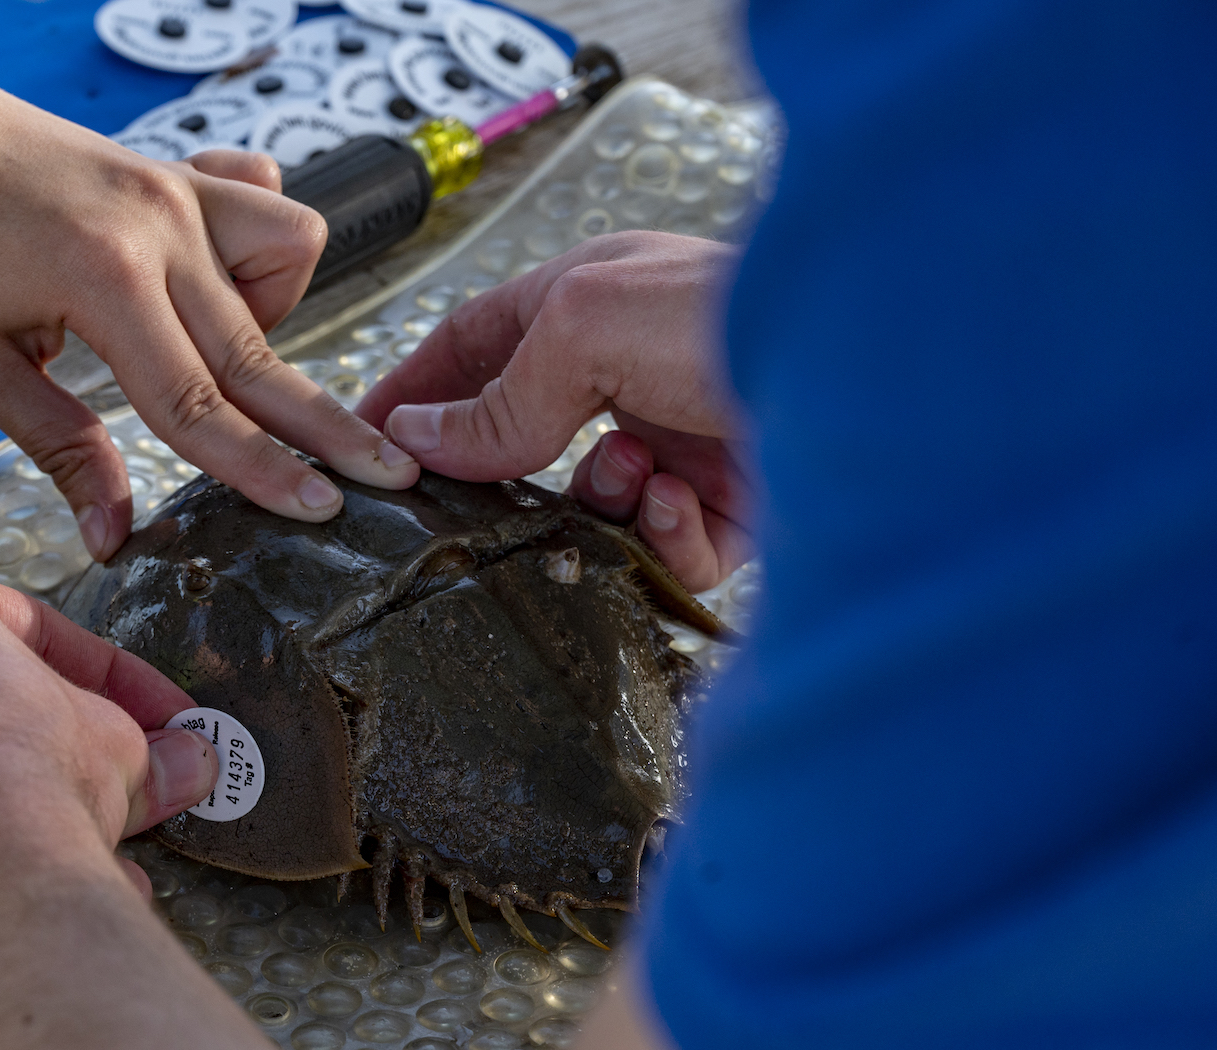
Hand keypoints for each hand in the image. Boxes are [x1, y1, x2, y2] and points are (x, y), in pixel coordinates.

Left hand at [0, 40, 417, 560]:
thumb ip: (59, 447)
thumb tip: (116, 536)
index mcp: (104, 278)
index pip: (199, 403)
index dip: (263, 470)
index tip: (323, 512)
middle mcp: (159, 226)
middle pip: (261, 350)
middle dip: (326, 423)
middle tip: (384, 476)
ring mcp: (173, 188)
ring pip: (288, 254)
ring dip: (274, 319)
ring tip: (208, 354)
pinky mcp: (172, 168)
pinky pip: (260, 203)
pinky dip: (257, 250)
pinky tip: (206, 281)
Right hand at [356, 231, 752, 590]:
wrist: (887, 375)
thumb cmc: (737, 312)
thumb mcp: (587, 327)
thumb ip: (501, 390)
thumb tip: (419, 441)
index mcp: (588, 301)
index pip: (472, 347)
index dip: (414, 394)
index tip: (362, 446)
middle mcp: (634, 369)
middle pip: (529, 439)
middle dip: (506, 474)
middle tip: (470, 508)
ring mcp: (684, 438)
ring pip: (594, 504)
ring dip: (600, 501)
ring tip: (636, 478)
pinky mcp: (736, 505)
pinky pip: (667, 548)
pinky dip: (665, 536)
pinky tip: (685, 501)